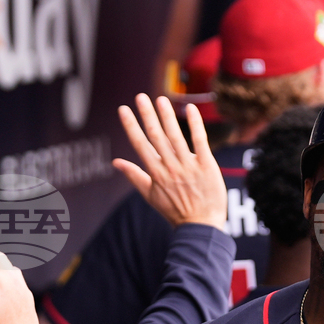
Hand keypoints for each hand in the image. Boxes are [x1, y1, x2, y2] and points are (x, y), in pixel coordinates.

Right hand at [113, 93, 226, 229]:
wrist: (201, 226)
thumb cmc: (175, 211)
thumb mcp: (150, 196)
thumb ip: (134, 176)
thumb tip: (115, 162)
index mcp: (156, 173)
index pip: (141, 145)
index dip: (131, 126)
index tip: (123, 109)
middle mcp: (170, 167)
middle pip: (157, 137)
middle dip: (147, 115)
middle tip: (140, 97)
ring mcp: (189, 166)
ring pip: (176, 136)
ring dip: (168, 116)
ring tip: (160, 100)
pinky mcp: (207, 165)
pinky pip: (200, 141)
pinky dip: (195, 124)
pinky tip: (190, 108)